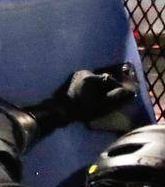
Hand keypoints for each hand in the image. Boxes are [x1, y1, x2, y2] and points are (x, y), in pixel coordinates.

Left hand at [12, 67, 135, 149]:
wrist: (56, 113)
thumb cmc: (79, 109)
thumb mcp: (102, 105)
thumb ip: (116, 97)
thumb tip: (129, 92)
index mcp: (90, 76)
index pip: (110, 80)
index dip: (117, 90)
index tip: (119, 99)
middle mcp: (82, 73)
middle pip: (102, 81)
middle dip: (107, 90)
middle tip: (110, 101)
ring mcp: (74, 77)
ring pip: (94, 83)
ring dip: (99, 91)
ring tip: (100, 102)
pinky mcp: (69, 83)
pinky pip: (85, 86)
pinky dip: (90, 92)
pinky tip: (90, 101)